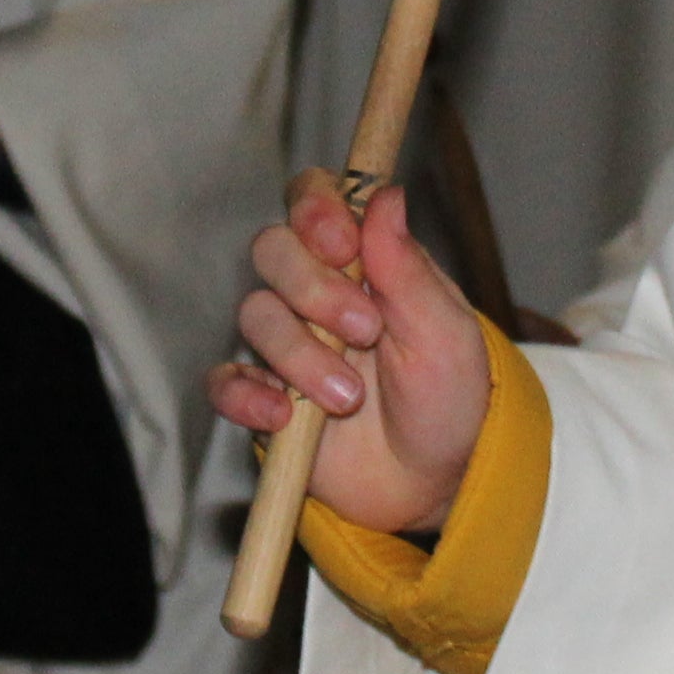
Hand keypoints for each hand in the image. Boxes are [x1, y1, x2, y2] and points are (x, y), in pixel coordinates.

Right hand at [211, 172, 495, 530]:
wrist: (435, 479)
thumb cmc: (448, 396)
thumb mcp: (444, 331)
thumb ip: (408, 266)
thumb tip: (387, 194)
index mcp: (362, 260)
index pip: (315, 201)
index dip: (317, 211)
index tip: (344, 245)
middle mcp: (315, 292)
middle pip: (274, 249)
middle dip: (314, 287)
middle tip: (366, 330)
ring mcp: (285, 343)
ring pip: (255, 315)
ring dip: (301, 355)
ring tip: (350, 398)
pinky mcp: (262, 396)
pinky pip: (224, 381)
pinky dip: (245, 395)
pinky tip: (284, 416)